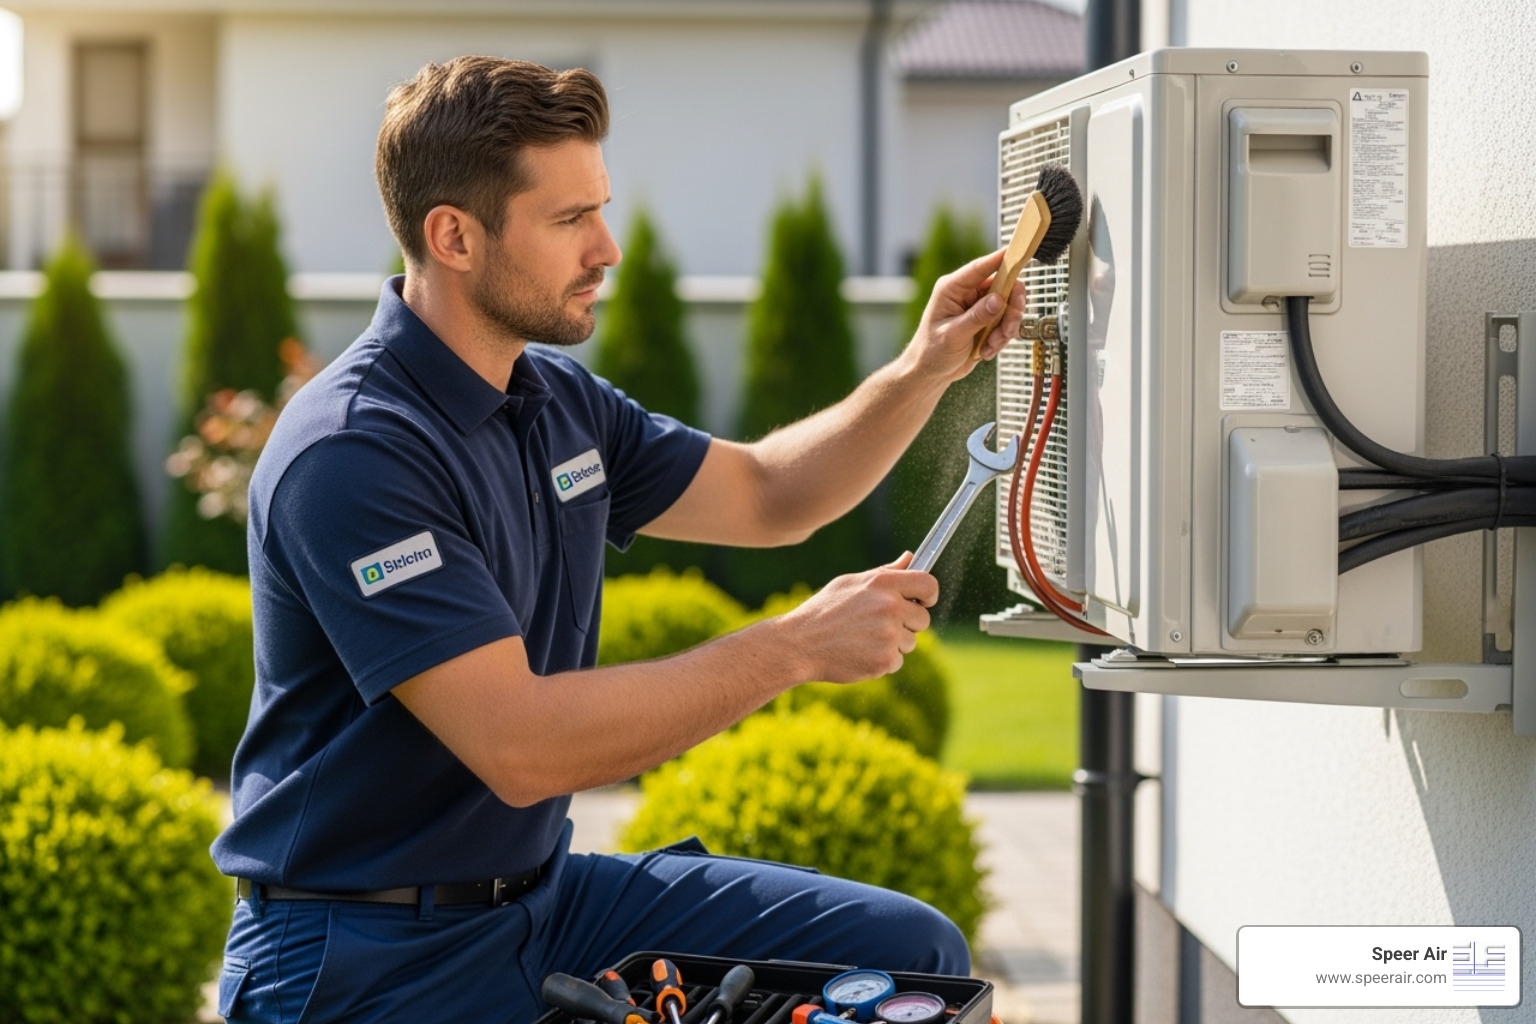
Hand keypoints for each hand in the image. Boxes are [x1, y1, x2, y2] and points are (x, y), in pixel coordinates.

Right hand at [776, 552, 937, 682]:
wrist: (799, 644)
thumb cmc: (824, 611)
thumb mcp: (851, 583)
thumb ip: (885, 572)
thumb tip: (911, 557)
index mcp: (883, 583)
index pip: (928, 584)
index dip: (929, 594)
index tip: (923, 601)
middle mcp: (890, 607)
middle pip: (923, 619)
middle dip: (908, 623)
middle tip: (880, 625)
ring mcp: (889, 635)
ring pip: (910, 642)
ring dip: (893, 643)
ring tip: (862, 639)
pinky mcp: (884, 660)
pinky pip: (897, 661)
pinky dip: (882, 661)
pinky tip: (859, 653)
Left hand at [905, 249, 1027, 382]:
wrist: (931, 373)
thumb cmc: (931, 352)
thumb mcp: (953, 335)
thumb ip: (977, 317)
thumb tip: (998, 299)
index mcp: (952, 288)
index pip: (980, 267)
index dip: (1001, 259)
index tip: (1019, 253)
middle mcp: (967, 293)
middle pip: (1003, 285)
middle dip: (1010, 309)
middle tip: (1007, 328)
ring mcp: (978, 306)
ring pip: (1009, 306)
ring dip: (1005, 328)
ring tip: (991, 345)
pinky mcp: (986, 320)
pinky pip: (1006, 322)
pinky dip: (1002, 338)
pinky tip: (986, 349)